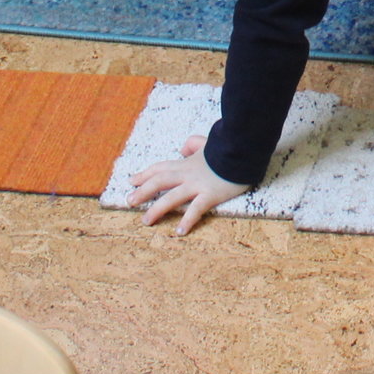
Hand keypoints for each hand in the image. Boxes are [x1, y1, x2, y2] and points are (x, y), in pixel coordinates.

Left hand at [126, 134, 248, 234]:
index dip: (145, 174)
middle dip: (143, 191)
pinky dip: (188, 220)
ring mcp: (198, 185)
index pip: (161, 168)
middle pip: (160, 181)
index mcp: (187, 163)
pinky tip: (180, 231)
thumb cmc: (228, 146)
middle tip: (130, 201)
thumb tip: (182, 150)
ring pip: (172, 197)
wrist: (244, 148)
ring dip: (157, 209)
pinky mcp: (211, 194)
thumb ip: (193, 144)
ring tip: (146, 221)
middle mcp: (188, 174)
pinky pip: (196, 209)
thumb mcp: (208, 142)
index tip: (132, 181)